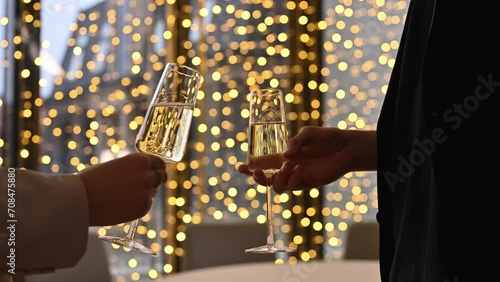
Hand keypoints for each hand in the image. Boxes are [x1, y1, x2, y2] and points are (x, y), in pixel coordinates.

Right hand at [79, 152, 166, 225]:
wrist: (82, 199)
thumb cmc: (93, 180)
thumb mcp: (116, 165)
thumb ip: (132, 168)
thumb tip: (144, 172)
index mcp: (140, 160)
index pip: (159, 162)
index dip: (158, 167)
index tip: (158, 171)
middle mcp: (147, 174)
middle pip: (161, 177)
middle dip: (156, 180)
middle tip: (147, 186)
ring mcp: (147, 192)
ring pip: (152, 192)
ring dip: (144, 193)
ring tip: (122, 196)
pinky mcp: (144, 207)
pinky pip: (145, 205)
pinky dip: (137, 205)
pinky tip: (122, 205)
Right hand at [238, 126, 376, 192]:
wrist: (346, 147)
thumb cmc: (327, 138)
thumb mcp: (309, 134)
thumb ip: (295, 143)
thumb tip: (284, 156)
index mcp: (284, 155)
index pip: (263, 162)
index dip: (251, 165)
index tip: (241, 166)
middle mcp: (288, 167)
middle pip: (266, 178)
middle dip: (257, 177)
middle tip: (255, 172)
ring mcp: (297, 177)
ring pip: (277, 186)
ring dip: (278, 177)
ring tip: (289, 166)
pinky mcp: (307, 183)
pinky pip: (293, 187)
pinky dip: (293, 179)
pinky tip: (299, 169)